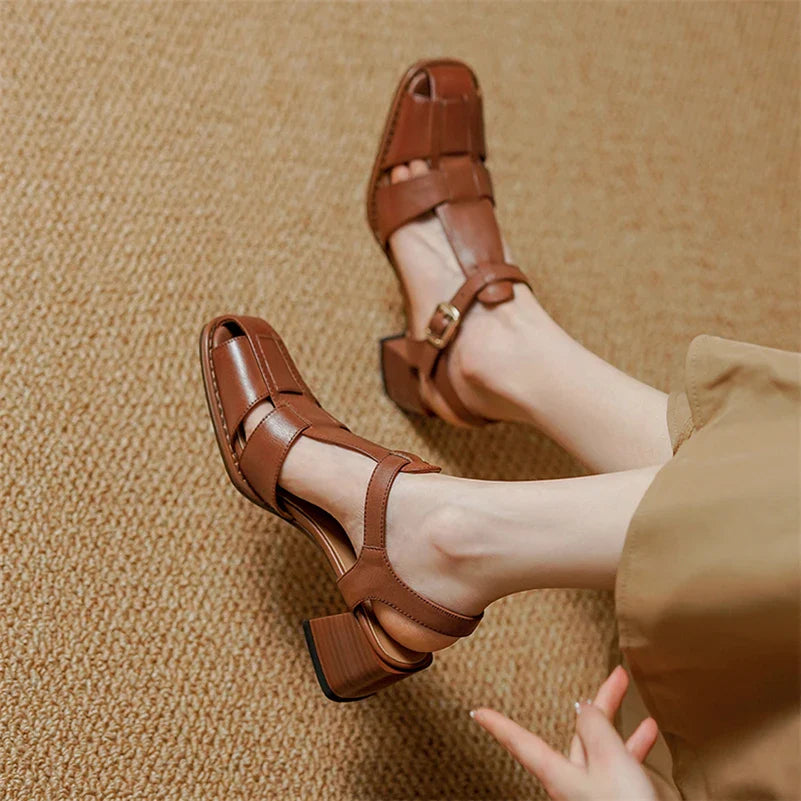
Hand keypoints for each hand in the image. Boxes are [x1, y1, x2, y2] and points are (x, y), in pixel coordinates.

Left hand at [471, 665, 658, 800]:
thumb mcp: (609, 760)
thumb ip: (595, 728)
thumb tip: (583, 707)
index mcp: (559, 774)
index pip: (521, 742)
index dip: (499, 725)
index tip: (477, 713)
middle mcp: (572, 782)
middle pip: (579, 734)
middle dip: (597, 703)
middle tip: (616, 677)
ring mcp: (593, 792)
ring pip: (601, 746)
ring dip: (617, 720)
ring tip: (627, 691)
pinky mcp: (614, 798)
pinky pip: (620, 765)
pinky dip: (633, 745)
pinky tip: (647, 731)